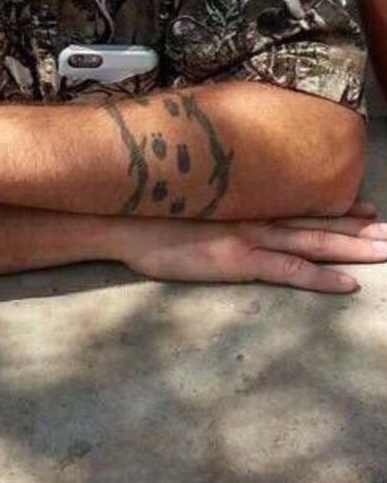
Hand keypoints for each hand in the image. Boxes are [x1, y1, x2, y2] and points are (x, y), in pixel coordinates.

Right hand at [113, 201, 386, 292]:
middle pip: (317, 224)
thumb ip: (209, 199)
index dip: (337, 209)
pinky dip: (320, 278)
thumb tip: (217, 199)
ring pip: (314, 243)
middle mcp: (255, 216)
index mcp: (244, 203)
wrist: (121, 218)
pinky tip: (348, 284)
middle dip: (359, 231)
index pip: (300, 206)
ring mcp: (249, 238)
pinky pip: (289, 271)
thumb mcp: (184, 198)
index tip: (367, 209)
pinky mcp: (238, 261)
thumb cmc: (146, 209)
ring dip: (354, 248)